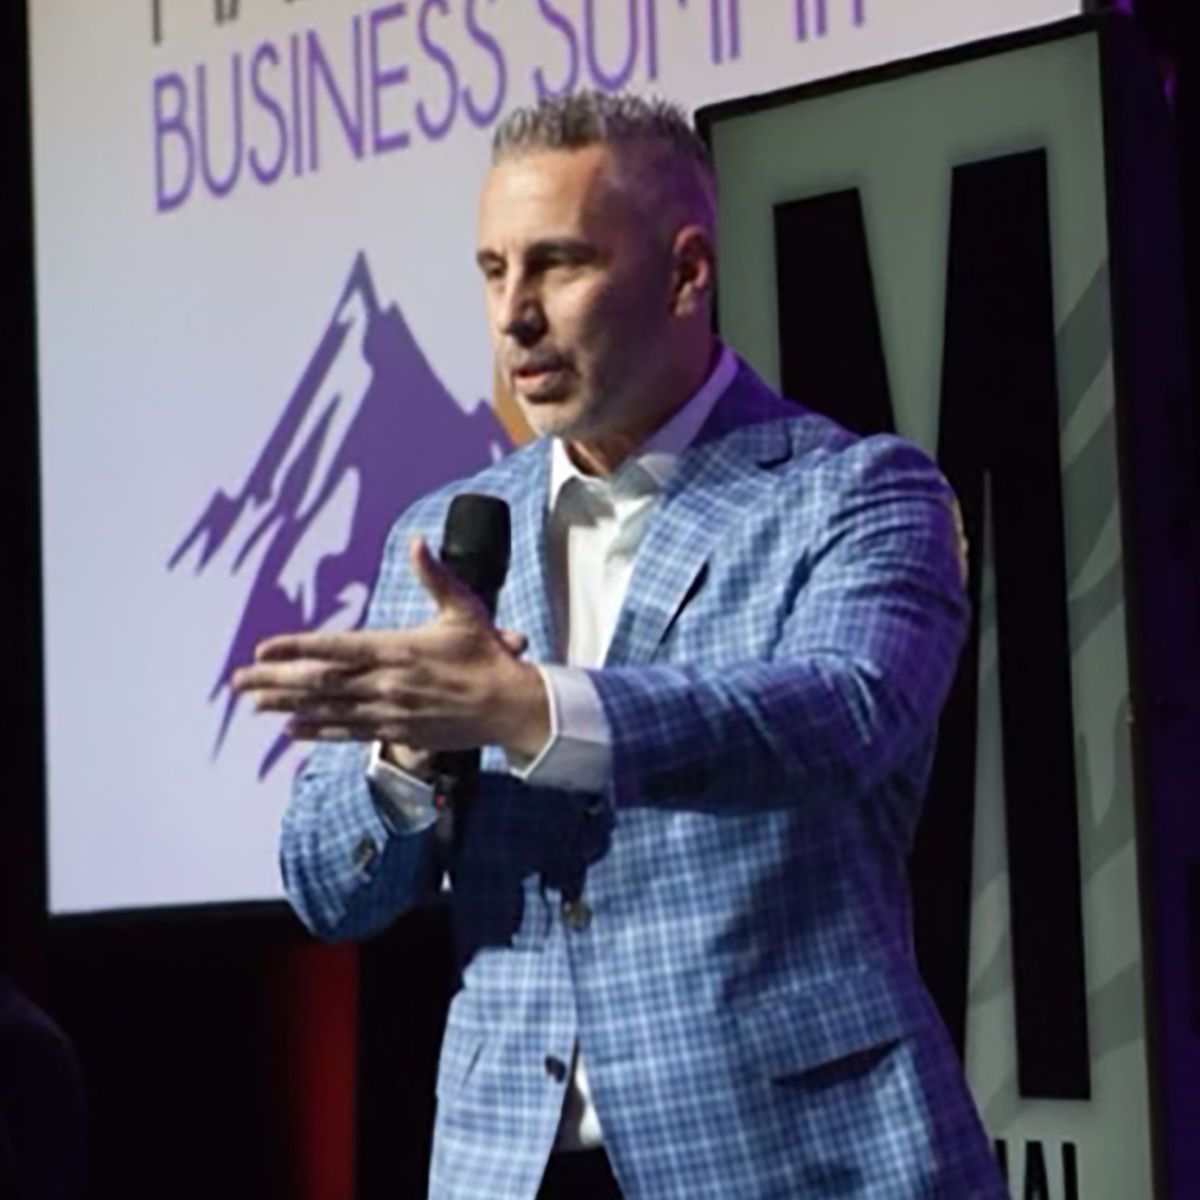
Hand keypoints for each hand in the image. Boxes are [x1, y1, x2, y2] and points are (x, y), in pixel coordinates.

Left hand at [231, 537, 549, 758]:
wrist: (510, 705)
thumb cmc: (487, 656)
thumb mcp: (463, 609)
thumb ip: (434, 576)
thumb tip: (418, 542)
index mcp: (398, 648)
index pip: (336, 647)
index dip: (297, 649)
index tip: (264, 648)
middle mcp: (388, 682)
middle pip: (321, 681)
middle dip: (277, 680)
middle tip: (240, 680)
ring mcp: (390, 710)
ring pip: (329, 708)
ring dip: (288, 705)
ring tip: (254, 703)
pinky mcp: (398, 732)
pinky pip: (349, 732)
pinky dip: (318, 730)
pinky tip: (292, 730)